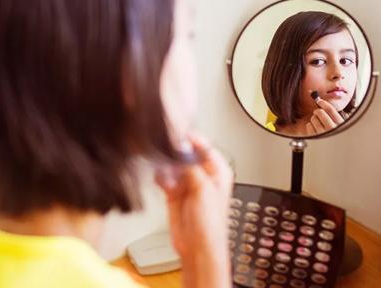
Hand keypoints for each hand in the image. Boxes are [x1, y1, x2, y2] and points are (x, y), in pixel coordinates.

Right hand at [155, 135, 232, 287]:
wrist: (197, 248)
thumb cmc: (210, 224)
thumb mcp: (203, 190)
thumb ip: (191, 165)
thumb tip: (181, 145)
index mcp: (218, 170)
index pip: (204, 145)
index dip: (190, 138)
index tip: (176, 132)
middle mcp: (204, 174)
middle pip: (187, 153)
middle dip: (175, 151)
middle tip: (164, 149)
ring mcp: (188, 182)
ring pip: (173, 163)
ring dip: (166, 165)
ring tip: (164, 170)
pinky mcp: (175, 191)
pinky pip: (165, 176)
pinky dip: (162, 177)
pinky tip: (163, 182)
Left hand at [306, 98, 343, 135]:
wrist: (335, 149)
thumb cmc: (337, 135)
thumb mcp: (340, 124)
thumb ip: (334, 115)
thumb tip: (322, 102)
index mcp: (340, 124)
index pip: (330, 109)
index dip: (323, 103)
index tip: (319, 101)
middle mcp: (331, 129)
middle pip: (320, 112)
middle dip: (318, 111)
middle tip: (319, 114)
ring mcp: (322, 134)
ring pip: (313, 118)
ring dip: (314, 119)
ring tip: (319, 124)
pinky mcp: (315, 137)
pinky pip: (308, 125)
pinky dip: (310, 125)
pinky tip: (315, 129)